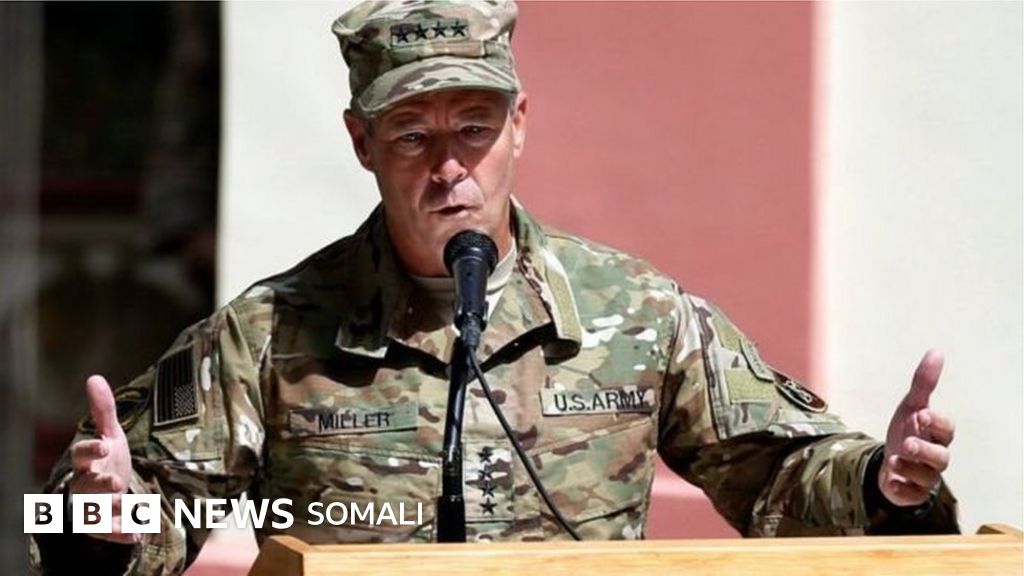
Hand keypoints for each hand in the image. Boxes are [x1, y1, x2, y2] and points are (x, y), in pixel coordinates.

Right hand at [69, 375, 137, 543]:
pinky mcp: (101, 526)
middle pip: (85, 485)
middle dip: (99, 483)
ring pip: (93, 511)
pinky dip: (119, 534)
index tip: (103, 444)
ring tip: (126, 505)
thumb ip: (103, 410)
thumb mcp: (110, 434)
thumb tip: (94, 378)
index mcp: (86, 461)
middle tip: (116, 481)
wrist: (108, 492)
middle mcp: (85, 485)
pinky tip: (137, 533)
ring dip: (108, 511)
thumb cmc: (107, 460)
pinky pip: (107, 533)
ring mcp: (92, 506)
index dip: (89, 450)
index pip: (80, 454)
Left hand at [879, 350, 954, 506]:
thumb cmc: (907, 431)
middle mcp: (935, 456)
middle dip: (925, 450)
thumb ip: (923, 383)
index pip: (946, 429)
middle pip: (940, 457)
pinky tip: (891, 481)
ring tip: (894, 460)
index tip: (922, 414)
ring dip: (910, 468)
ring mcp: (925, 476)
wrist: (890, 461)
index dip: (937, 422)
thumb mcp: (910, 406)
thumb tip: (936, 352)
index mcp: (936, 434)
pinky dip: (902, 489)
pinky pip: (912, 495)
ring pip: (927, 477)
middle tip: (907, 443)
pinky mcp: (912, 493)